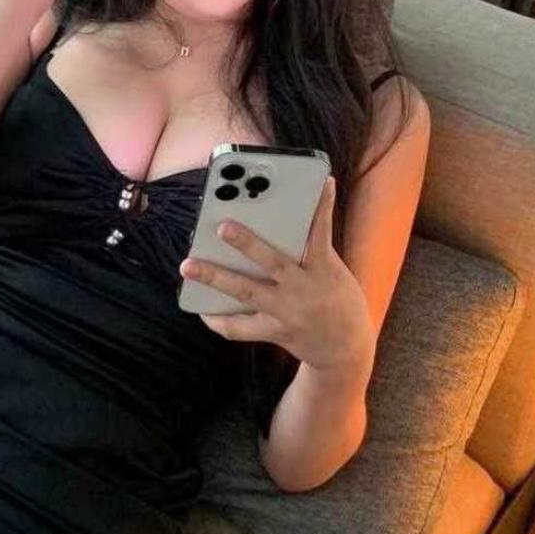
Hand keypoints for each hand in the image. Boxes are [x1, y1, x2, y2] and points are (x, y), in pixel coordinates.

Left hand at [179, 176, 375, 372]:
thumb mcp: (334, 273)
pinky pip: (239, 329)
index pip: (321, 235)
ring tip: (187, 266)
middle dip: (248, 244)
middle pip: (273, 263)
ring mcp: (286, 313)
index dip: (322, 210)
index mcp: (323, 271)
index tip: (322, 184)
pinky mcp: (274, 332)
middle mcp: (303, 290)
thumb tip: (285, 221)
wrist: (346, 349)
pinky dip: (219, 321)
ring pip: (246, 294)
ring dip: (215, 278)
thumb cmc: (338, 301)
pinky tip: (201, 310)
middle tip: (222, 227)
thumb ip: (311, 251)